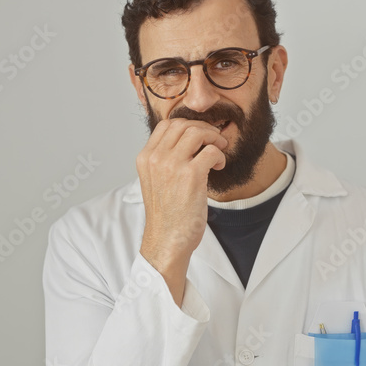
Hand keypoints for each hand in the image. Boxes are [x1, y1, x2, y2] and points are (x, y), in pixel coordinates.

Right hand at [136, 118, 227, 304]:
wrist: (167, 241)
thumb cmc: (166, 215)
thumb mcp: (156, 181)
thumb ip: (164, 160)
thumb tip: (186, 141)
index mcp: (145, 158)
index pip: (167, 124)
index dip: (188, 124)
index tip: (201, 135)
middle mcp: (156, 158)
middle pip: (184, 124)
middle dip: (204, 129)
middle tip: (215, 141)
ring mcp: (172, 166)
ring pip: (198, 132)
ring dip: (214, 139)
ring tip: (219, 152)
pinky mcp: (190, 176)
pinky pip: (211, 151)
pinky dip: (220, 155)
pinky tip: (218, 167)